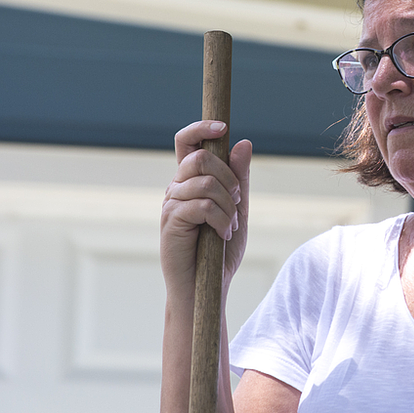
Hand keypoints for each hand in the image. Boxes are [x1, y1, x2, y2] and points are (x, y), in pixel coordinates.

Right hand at [160, 120, 251, 296]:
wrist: (207, 286)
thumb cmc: (220, 249)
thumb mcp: (238, 208)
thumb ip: (240, 177)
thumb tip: (243, 142)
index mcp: (192, 180)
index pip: (188, 142)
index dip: (201, 128)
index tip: (223, 126)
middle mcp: (177, 187)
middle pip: (200, 157)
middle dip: (228, 177)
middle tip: (236, 201)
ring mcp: (171, 204)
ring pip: (204, 182)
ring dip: (227, 204)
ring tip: (230, 225)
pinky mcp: (171, 222)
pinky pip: (202, 205)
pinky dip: (221, 219)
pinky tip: (223, 234)